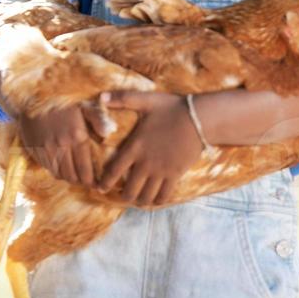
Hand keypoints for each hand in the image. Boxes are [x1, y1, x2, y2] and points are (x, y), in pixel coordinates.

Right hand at [15, 104, 99, 186]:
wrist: (34, 96)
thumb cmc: (64, 101)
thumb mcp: (85, 105)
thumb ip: (99, 118)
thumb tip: (109, 133)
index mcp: (77, 136)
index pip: (86, 170)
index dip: (92, 181)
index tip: (97, 183)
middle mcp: (62, 145)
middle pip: (73, 176)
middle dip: (81, 182)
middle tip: (87, 181)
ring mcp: (47, 148)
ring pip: (60, 174)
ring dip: (68, 178)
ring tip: (76, 176)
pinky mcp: (35, 149)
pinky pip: (47, 168)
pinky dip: (56, 171)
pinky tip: (62, 167)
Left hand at [95, 91, 205, 205]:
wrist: (199, 118)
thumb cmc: (171, 108)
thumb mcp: (145, 100)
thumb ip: (122, 99)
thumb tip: (101, 96)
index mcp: (135, 146)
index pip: (114, 170)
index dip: (105, 182)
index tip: (100, 189)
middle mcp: (145, 163)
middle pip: (130, 189)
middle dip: (124, 196)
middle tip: (121, 197)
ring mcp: (161, 171)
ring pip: (146, 195)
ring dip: (140, 200)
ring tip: (137, 200)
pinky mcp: (175, 174)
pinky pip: (164, 195)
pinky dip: (158, 201)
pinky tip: (155, 200)